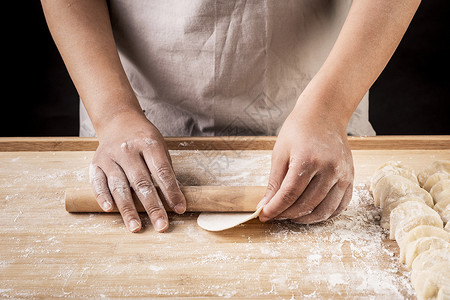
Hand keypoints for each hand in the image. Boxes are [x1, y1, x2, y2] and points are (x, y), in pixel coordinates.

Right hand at [89, 111, 185, 232]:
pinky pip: (97, 182)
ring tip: (136, 227)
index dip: (171, 192)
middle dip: (153, 206)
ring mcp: (110, 157)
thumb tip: (175, 200)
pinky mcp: (96, 163)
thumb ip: (165, 171)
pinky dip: (102, 196)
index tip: (179, 209)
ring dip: (128, 209)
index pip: (162, 172)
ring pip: (119, 186)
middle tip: (161, 225)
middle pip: (142, 182)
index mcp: (149, 144)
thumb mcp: (160, 147)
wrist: (119, 121)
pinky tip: (109, 209)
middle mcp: (128, 150)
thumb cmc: (144, 139)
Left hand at [258, 105, 353, 223]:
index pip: (289, 194)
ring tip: (291, 216)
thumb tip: (266, 206)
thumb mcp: (280, 153)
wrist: (324, 114)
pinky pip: (340, 206)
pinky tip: (311, 213)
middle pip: (306, 204)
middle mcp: (329, 169)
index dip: (275, 209)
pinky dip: (325, 214)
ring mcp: (343, 174)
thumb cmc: (299, 130)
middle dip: (287, 214)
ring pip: (324, 210)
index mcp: (308, 160)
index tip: (264, 215)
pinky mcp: (350, 178)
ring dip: (306, 219)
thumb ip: (274, 182)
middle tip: (275, 215)